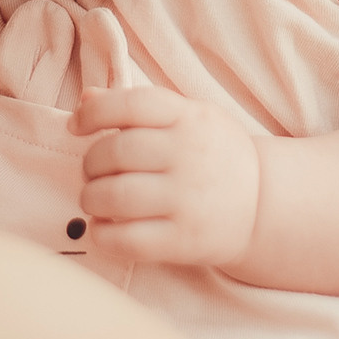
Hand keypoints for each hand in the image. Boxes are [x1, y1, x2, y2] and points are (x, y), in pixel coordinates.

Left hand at [69, 85, 261, 266]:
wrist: (262, 204)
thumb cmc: (212, 155)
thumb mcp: (187, 117)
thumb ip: (137, 107)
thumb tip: (86, 99)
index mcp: (189, 117)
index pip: (131, 104)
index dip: (93, 113)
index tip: (77, 126)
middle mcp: (189, 155)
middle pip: (115, 152)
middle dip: (90, 163)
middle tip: (92, 172)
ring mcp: (188, 199)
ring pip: (114, 196)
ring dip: (91, 198)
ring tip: (95, 199)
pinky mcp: (184, 240)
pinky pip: (127, 239)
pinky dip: (102, 234)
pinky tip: (104, 228)